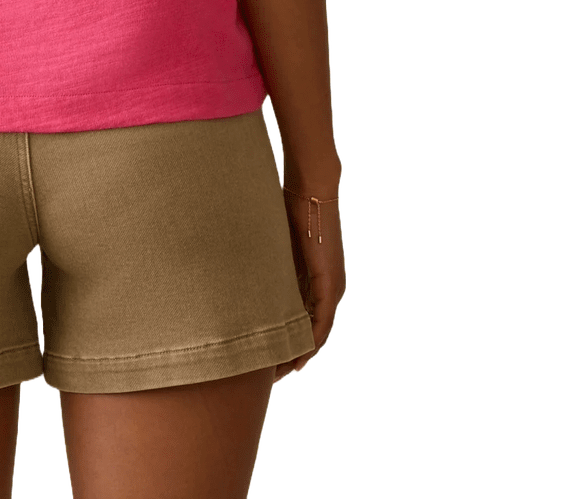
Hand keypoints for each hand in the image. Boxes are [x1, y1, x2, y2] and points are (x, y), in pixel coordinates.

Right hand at [271, 190, 344, 382]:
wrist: (310, 188)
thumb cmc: (286, 208)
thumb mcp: (270, 246)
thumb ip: (261, 266)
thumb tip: (233, 277)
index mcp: (312, 280)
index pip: (299, 321)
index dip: (283, 343)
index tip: (263, 359)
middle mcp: (327, 289)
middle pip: (309, 334)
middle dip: (288, 357)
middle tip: (267, 377)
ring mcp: (332, 287)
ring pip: (316, 333)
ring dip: (298, 355)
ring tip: (276, 374)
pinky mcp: (331, 283)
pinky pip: (322, 322)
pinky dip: (309, 342)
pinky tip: (296, 359)